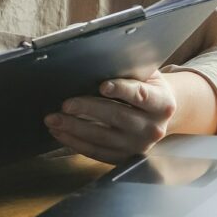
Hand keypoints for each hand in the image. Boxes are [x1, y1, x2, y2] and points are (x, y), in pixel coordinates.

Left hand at [44, 71, 176, 164]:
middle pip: (117, 117)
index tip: (102, 85)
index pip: (141, 95)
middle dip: (88, 109)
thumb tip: (99, 59)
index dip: (122, 90)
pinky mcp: (124, 157)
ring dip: (75, 129)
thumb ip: (129, 70)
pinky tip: (60, 133)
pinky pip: (97, 152)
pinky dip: (75, 143)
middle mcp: (153, 128)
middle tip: (65, 104)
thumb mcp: (147, 75)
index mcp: (162, 103)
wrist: (160, 114)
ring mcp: (138, 146)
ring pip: (103, 138)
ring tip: (53, 119)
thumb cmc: (148, 88)